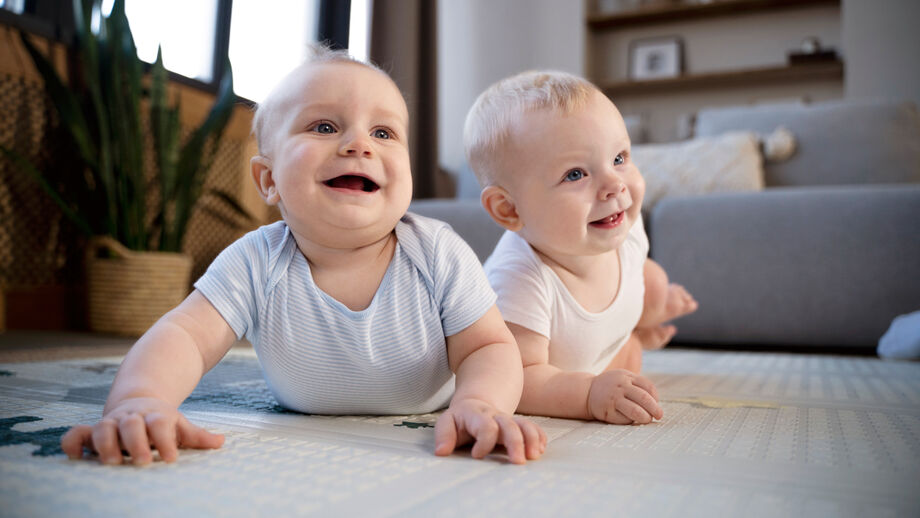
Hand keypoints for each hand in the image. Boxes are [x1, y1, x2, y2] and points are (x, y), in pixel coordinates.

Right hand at [60, 397, 223, 464]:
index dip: (165, 440)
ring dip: (105, 444)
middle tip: (143, 462)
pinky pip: (77, 434)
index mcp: (156, 416)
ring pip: (102, 428)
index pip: (160, 424)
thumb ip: (197, 436)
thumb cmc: (162, 422)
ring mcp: (111, 422)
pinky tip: (75, 458)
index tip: (171, 458)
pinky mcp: (92, 430)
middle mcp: (132, 418)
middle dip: (136, 442)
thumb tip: (221, 442)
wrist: (139, 402)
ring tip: (112, 463)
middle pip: (131, 425)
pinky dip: (72, 443)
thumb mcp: (180, 426)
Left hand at [433, 398, 545, 463]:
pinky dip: (539, 437)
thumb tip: (441, 452)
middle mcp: (495, 416)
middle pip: (510, 425)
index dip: (484, 442)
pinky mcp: (518, 425)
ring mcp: (509, 420)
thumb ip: (443, 435)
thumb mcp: (446, 422)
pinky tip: (541, 450)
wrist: (474, 404)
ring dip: (531, 439)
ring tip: (534, 456)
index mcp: (477, 415)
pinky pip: (533, 427)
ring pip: (524, 425)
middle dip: (515, 443)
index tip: (477, 456)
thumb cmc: (460, 420)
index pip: (485, 426)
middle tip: (518, 462)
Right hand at [588, 369, 662, 424]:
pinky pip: (624, 419)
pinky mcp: (608, 411)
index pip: (648, 386)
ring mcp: (613, 398)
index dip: (655, 397)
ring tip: (647, 420)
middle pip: (644, 398)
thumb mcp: (623, 378)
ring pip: (635, 410)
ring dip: (645, 417)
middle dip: (655, 409)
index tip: (656, 404)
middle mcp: (621, 386)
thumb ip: (638, 385)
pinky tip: (631, 420)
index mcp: (627, 376)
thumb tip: (656, 402)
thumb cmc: (610, 387)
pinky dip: (631, 421)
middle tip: (659, 415)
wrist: (586, 392)